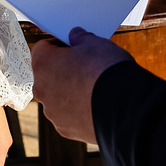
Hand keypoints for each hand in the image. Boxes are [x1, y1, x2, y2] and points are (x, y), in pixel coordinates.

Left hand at [31, 27, 132, 144]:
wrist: (124, 107)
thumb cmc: (106, 70)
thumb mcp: (95, 43)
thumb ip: (80, 38)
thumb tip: (76, 36)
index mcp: (43, 64)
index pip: (43, 48)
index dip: (59, 44)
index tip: (74, 46)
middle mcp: (41, 89)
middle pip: (48, 74)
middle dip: (64, 69)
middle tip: (85, 66)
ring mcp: (52, 112)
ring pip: (57, 96)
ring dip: (69, 91)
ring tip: (93, 87)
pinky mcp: (66, 129)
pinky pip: (67, 114)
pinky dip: (77, 109)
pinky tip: (95, 104)